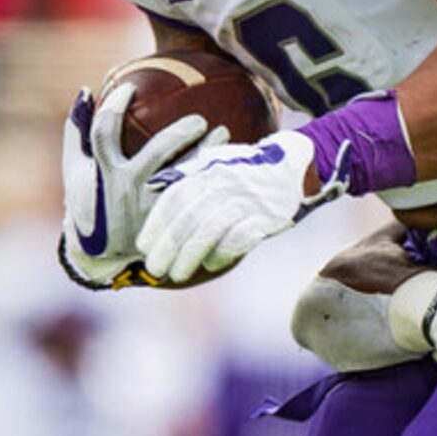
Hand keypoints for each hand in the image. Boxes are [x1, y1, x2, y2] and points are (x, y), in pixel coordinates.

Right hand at [60, 84, 218, 289]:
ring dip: (206, 151)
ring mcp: (150, 206)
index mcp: (104, 173)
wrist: (100, 254)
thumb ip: (76, 133)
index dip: (114, 106)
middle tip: (200, 118)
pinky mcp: (168, 222)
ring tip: (223, 133)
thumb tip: (83, 91)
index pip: (105, 132)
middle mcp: (128, 188)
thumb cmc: (89, 202)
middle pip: (158, 151)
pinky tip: (227, 163)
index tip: (129, 87)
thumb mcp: (76, 171)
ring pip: (184, 174)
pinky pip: (195, 195)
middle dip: (181, 131)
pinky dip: (211, 178)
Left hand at [139, 129, 329, 284]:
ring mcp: (245, 200)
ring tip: (177, 275)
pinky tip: (210, 265)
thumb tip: (152, 185)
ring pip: (210, 231)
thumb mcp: (215, 160)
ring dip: (190, 256)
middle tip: (154, 269)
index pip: (174, 199)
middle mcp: (224, 183)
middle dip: (168, 247)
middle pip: (188, 218)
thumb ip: (185, 173)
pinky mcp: (265, 216)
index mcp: (207, 170)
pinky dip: (222, 253)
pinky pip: (239, 238)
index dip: (156, 224)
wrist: (293, 163)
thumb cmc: (246, 167)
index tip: (143, 246)